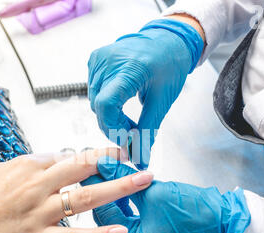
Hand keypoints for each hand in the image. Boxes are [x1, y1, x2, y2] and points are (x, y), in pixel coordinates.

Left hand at [81, 157, 250, 232]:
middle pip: (110, 213)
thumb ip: (125, 180)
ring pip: (120, 210)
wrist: (221, 219)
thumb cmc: (192, 213)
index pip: (104, 214)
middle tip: (99, 166)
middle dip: (105, 189)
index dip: (98, 188)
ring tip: (111, 169)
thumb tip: (105, 166)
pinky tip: (125, 180)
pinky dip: (128, 196)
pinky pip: (131, 210)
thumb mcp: (153, 193)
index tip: (93, 169)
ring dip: (116, 190)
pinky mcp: (150, 226)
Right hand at [88, 18, 203, 169]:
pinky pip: (94, 91)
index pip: (106, 104)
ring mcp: (99, 59)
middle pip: (99, 106)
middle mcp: (109, 60)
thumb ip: (148, 131)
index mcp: (130, 67)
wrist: (167, 40)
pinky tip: (121, 105)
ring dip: (109, 117)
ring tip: (129, 120)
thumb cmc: (170, 66)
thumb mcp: (163, 100)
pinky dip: (105, 104)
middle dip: (114, 127)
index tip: (127, 139)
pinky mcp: (95, 60)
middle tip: (133, 134)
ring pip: (94, 102)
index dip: (113, 128)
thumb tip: (140, 160)